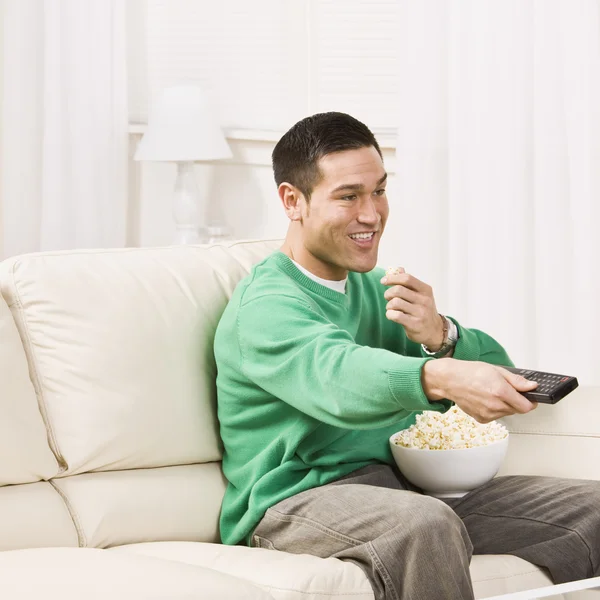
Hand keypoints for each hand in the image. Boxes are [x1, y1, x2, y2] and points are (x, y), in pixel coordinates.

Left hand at [381, 268, 443, 349]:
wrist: (434, 330)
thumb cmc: (423, 309)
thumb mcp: (420, 294)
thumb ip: (409, 282)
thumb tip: (398, 268)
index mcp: (426, 290)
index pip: (407, 278)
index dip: (392, 278)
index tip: (383, 281)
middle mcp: (425, 300)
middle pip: (398, 290)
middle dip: (388, 293)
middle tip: (388, 297)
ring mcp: (420, 313)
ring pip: (395, 303)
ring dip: (388, 305)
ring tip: (391, 308)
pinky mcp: (415, 324)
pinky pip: (395, 315)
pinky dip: (389, 314)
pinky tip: (392, 315)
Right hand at [422, 359, 538, 422]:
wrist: (450, 380)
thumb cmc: (470, 372)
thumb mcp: (497, 370)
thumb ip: (517, 381)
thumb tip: (532, 386)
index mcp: (501, 392)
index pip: (527, 406)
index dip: (531, 401)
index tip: (530, 397)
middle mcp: (495, 406)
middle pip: (518, 410)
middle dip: (516, 401)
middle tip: (506, 390)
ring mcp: (488, 414)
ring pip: (507, 413)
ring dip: (505, 405)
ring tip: (492, 393)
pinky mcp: (482, 419)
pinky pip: (496, 416)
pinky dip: (495, 410)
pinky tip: (486, 400)